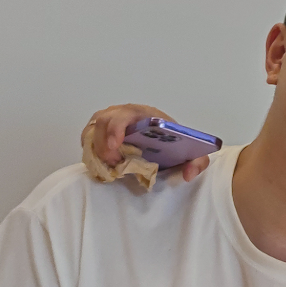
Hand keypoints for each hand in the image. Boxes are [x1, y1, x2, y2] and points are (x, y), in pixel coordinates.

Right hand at [83, 103, 209, 182]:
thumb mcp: (190, 151)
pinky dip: (90, 147)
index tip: (115, 146)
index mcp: (146, 115)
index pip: (125, 114)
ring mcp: (112, 120)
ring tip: (108, 164)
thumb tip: (188, 173)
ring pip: (94, 127)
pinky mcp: (102, 129)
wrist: (166, 137)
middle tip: (112, 162)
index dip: (116, 128)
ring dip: (96, 146)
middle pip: (104, 120)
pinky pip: (88, 135)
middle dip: (103, 142)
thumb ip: (197, 162)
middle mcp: (126, 113)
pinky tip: (101, 160)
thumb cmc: (173, 141)